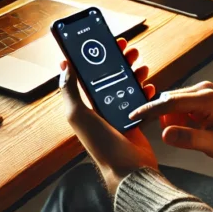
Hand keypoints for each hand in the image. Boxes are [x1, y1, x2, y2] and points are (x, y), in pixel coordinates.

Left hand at [60, 38, 158, 195]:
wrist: (129, 170)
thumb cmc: (101, 145)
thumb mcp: (78, 115)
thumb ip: (70, 90)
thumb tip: (63, 67)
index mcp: (85, 105)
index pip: (87, 75)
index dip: (93, 57)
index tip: (101, 41)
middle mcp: (101, 108)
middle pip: (110, 76)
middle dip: (118, 60)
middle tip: (127, 48)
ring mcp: (119, 114)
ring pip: (127, 85)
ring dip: (134, 73)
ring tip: (141, 65)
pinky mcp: (135, 120)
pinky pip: (141, 100)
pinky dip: (146, 91)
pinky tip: (149, 86)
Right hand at [128, 81, 212, 161]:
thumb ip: (189, 139)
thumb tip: (164, 135)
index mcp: (206, 99)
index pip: (169, 102)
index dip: (149, 110)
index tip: (132, 117)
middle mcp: (202, 89)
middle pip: (168, 101)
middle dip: (163, 119)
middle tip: (171, 136)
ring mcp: (201, 90)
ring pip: (172, 103)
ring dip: (173, 120)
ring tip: (192, 134)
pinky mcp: (200, 95)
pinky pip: (179, 105)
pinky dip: (178, 118)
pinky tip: (191, 129)